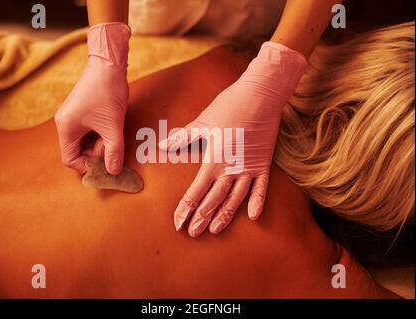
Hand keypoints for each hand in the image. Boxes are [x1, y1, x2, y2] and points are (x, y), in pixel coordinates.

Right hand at [55, 22, 130, 174]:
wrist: (108, 65)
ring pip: (85, 141)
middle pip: (78, 151)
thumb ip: (114, 152)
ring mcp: (72, 116)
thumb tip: (114, 172)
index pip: (70, 160)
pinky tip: (110, 125)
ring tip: (112, 131)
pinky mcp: (81, 111)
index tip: (106, 164)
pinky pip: (88, 131)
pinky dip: (99, 133)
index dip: (88, 166)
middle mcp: (65, 123)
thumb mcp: (113, 127)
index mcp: (66, 128)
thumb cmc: (107, 93)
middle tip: (111, 142)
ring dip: (99, 142)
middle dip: (96, 152)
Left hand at [159, 42, 306, 236]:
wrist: (260, 95)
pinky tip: (252, 216)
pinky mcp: (264, 164)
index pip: (196, 192)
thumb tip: (163, 146)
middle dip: (202, 218)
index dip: (186, 209)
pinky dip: (257, 202)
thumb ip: (183, 138)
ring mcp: (249, 169)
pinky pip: (261, 188)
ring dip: (224, 216)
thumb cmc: (229, 106)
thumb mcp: (203, 122)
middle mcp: (231, 170)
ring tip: (216, 230)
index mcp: (214, 161)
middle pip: (214, 200)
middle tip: (193, 233)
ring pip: (235, 199)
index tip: (178, 223)